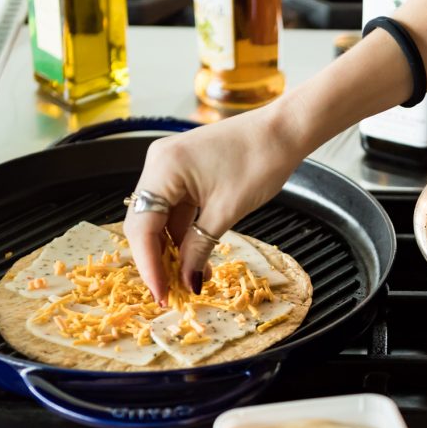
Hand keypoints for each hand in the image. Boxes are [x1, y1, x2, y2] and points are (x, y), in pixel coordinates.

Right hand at [124, 104, 303, 303]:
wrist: (284, 131)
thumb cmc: (260, 161)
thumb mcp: (227, 212)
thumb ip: (199, 247)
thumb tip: (187, 281)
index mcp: (162, 169)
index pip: (142, 228)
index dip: (149, 266)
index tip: (160, 296)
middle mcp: (157, 164)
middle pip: (144, 223)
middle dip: (156, 260)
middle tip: (169, 293)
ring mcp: (170, 166)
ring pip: (159, 218)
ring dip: (171, 249)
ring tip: (185, 280)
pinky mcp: (184, 170)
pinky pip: (175, 208)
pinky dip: (182, 233)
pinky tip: (193, 257)